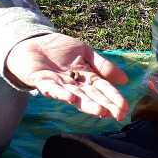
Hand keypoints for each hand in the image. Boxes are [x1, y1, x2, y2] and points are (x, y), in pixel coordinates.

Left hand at [5, 32, 128, 119]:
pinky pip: (52, 89)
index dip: (114, 97)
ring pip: (76, 96)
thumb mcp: (85, 52)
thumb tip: (125, 80)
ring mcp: (58, 84)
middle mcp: (74, 84)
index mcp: (85, 77)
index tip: (125, 108)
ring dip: (88, 105)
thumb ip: (103, 65)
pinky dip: (62, 94)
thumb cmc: (59, 48)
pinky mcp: (42, 81)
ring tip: (101, 112)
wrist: (32, 42)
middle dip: (105, 105)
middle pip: (92, 96)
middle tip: (118, 115)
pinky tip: (72, 99)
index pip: (103, 88)